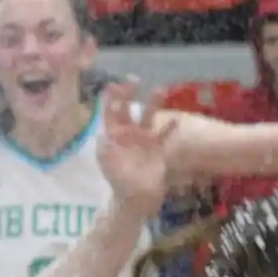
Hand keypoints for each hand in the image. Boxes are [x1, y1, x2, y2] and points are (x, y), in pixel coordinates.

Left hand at [99, 82, 176, 216]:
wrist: (135, 197)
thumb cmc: (117, 178)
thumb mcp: (107, 160)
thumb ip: (104, 145)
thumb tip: (101, 134)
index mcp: (112, 135)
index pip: (109, 112)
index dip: (110, 98)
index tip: (112, 85)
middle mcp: (128, 133)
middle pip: (128, 109)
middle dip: (129, 94)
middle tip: (133, 79)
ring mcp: (144, 139)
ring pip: (148, 117)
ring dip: (153, 104)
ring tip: (160, 89)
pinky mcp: (158, 148)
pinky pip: (165, 135)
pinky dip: (169, 128)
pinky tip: (175, 120)